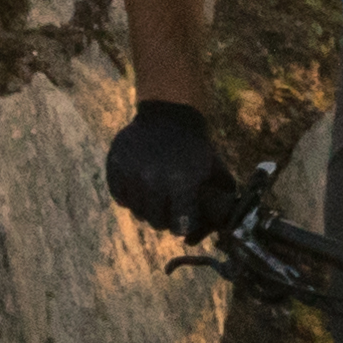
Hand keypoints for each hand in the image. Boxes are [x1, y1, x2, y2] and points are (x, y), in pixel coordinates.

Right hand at [105, 100, 237, 237]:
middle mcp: (153, 180)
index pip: (179, 226)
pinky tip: (138, 188)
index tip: (184, 217)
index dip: (183, 224)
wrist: (169, 115)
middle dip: (164, 219)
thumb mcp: (214, 167)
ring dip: (146, 209)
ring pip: (136, 212)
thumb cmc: (194, 147)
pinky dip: (128, 196)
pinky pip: (119, 196)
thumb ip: (223, 193)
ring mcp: (131, 173)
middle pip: (156, 222)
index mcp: (181, 182)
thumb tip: (228, 218)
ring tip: (154, 198)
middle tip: (168, 209)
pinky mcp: (115, 165)